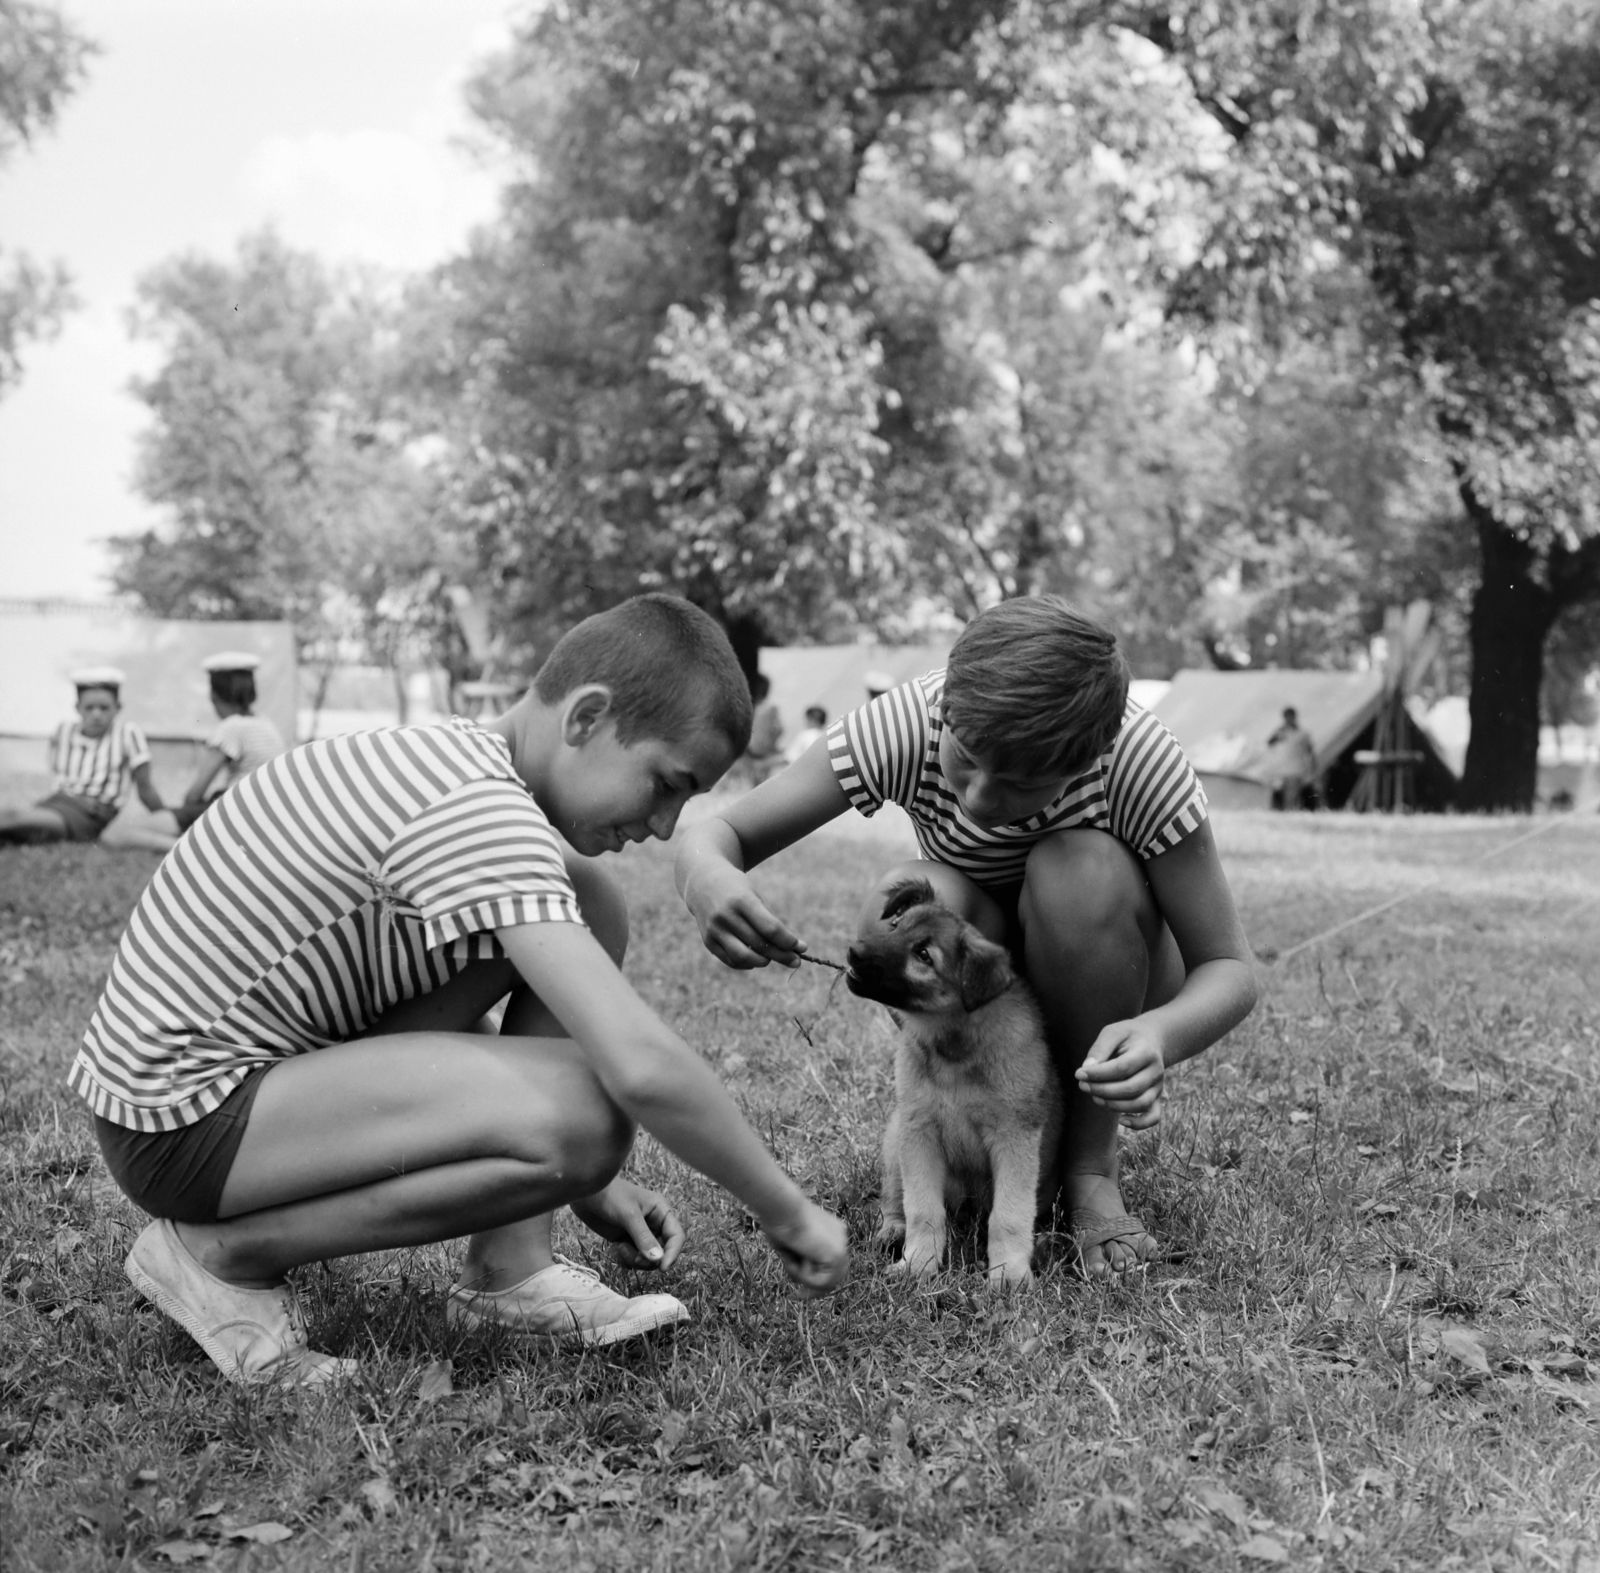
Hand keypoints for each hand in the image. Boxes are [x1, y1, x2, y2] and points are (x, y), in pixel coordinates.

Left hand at [569, 1178, 685, 1270]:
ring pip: (648, 1258)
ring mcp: (640, 1234)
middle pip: (663, 1252)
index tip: (662, 1268)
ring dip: (635, 1259)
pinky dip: (626, 1259)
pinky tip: (616, 1249)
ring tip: (620, 1248)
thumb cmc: (610, 1196)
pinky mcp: (627, 1241)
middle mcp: (654, 1224)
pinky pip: (634, 1259)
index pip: (676, 1236)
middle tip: (634, 1258)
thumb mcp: (629, 1215)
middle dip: (649, 1259)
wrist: (585, 1194)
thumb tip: (658, 1260)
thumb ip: (643, 1238)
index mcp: (661, 1211)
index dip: (673, 1253)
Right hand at [685, 863, 806, 970]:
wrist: (702, 882)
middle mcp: (726, 916)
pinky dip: (747, 964)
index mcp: (742, 900)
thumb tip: (794, 947)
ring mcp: (714, 930)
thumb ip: (770, 920)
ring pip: (744, 957)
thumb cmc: (737, 889)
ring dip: (764, 961)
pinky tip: (757, 959)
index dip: (788, 941)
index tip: (800, 946)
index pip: (770, 928)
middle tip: (796, 960)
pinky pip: (731, 960)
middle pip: (760, 944)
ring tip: (773, 959)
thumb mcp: (755, 895)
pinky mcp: (708, 941)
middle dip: (782, 955)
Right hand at [762, 1199, 848, 1298]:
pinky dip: (805, 1277)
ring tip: (792, 1258)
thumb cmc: (778, 1221)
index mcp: (832, 1231)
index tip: (800, 1293)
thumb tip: (805, 1291)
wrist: (782, 1207)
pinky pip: (822, 1282)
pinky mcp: (837, 1255)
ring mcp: (841, 1246)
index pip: (829, 1263)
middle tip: (798, 1296)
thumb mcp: (791, 1245)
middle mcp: (841, 1237)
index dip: (815, 1279)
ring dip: (804, 1277)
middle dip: (814, 1287)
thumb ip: (800, 1262)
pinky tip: (798, 1256)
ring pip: (827, 1282)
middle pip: (833, 1276)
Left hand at [1076, 1018, 1166, 1129]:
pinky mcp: (1157, 1098)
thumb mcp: (1112, 1032)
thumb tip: (1086, 1069)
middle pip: (1130, 1088)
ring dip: (1114, 1105)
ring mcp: (1158, 1086)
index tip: (1079, 1073)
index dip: (1099, 1074)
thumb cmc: (1127, 1036)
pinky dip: (1139, 1123)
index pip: (1122, 1067)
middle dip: (1102, 1090)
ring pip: (1140, 1104)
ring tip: (1094, 1097)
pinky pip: (1153, 1117)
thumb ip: (1099, 1049)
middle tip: (1082, 1086)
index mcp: (1146, 1052)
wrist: (1151, 1039)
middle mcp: (1155, 1071)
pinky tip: (1121, 1121)